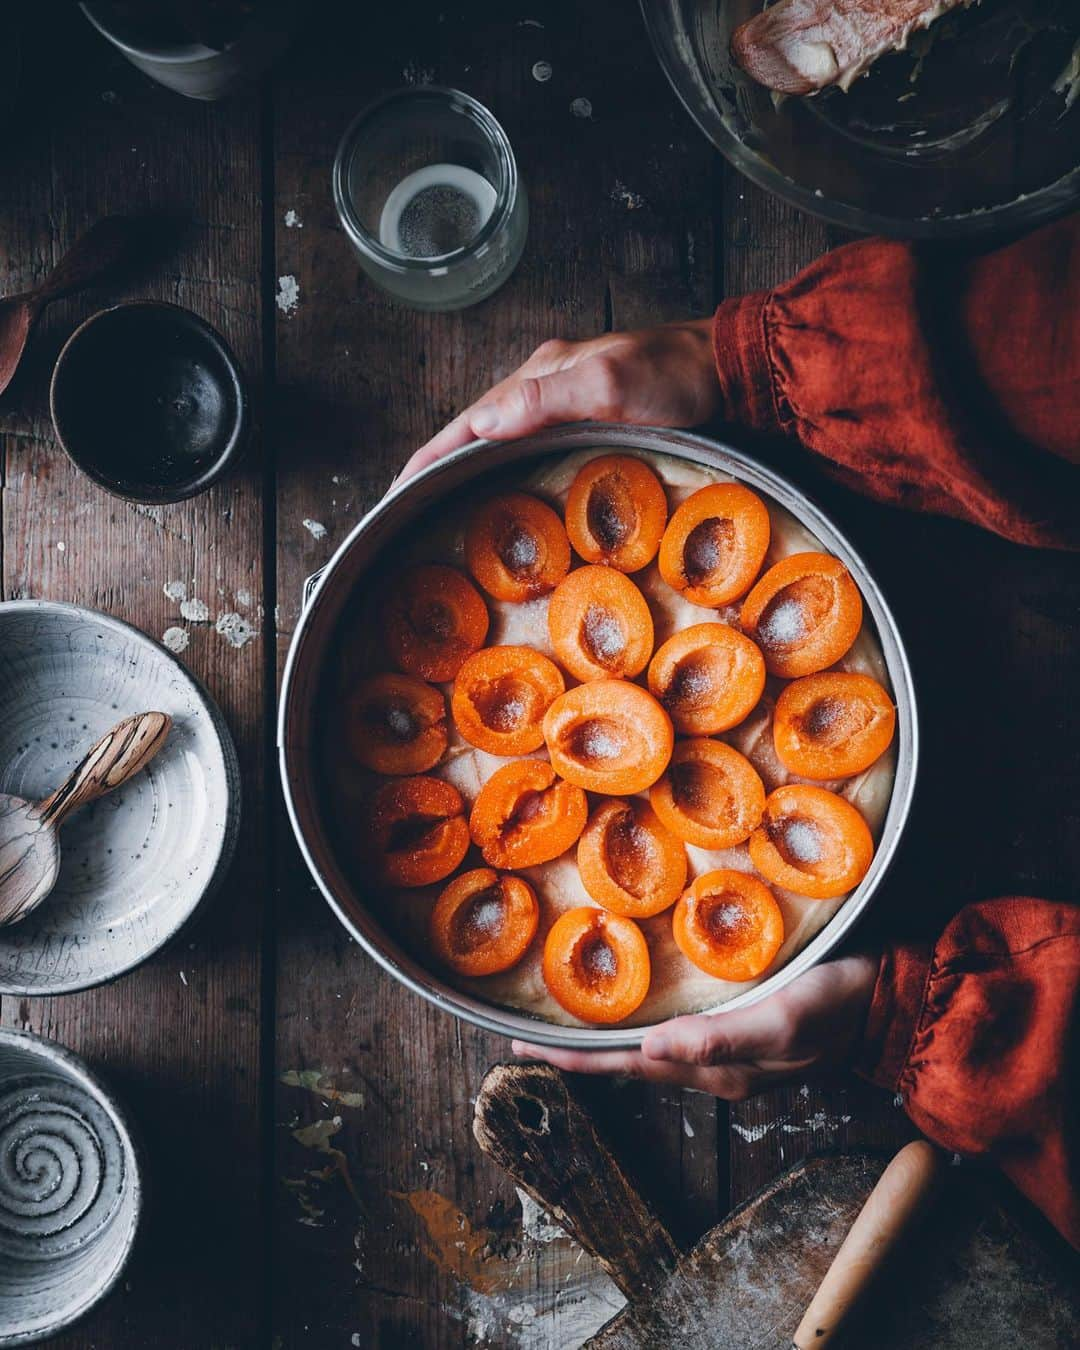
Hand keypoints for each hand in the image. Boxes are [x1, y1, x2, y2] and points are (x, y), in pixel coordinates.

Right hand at [399, 319, 719, 480]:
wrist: (731, 371)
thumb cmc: (676, 376)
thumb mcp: (609, 383)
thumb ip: (546, 398)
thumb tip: (481, 422)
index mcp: (540, 375)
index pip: (467, 421)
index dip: (429, 458)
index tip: (396, 493)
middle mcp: (545, 387)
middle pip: (475, 431)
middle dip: (438, 468)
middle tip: (409, 511)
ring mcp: (567, 405)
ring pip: (502, 442)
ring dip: (469, 473)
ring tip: (444, 511)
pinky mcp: (592, 424)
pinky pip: (532, 450)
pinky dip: (507, 473)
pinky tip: (508, 496)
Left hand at [512, 952, 878, 1099]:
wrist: (890, 1001)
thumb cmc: (839, 1004)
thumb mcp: (782, 1019)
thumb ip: (721, 1039)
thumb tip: (652, 1051)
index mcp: (719, 1069)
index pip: (631, 1066)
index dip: (578, 1058)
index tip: (525, 1047)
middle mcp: (719, 1068)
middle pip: (635, 1062)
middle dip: (582, 1051)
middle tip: (530, 1033)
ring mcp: (733, 1052)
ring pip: (655, 1050)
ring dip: (612, 1039)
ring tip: (571, 1022)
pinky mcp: (747, 1029)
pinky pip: (681, 1034)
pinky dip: (648, 1025)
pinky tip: (640, 1006)